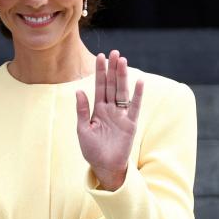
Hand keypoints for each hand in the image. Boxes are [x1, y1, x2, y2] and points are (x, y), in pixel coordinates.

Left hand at [76, 50, 142, 190]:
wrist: (104, 166)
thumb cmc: (92, 150)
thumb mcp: (83, 130)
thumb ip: (82, 111)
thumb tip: (78, 91)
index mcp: (98, 109)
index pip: (99, 86)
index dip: (100, 72)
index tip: (100, 56)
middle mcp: (110, 109)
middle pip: (112, 85)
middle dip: (112, 69)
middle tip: (114, 52)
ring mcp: (121, 115)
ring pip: (122, 92)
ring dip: (123, 76)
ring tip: (122, 61)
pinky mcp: (130, 124)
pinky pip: (134, 107)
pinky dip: (137, 95)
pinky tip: (139, 82)